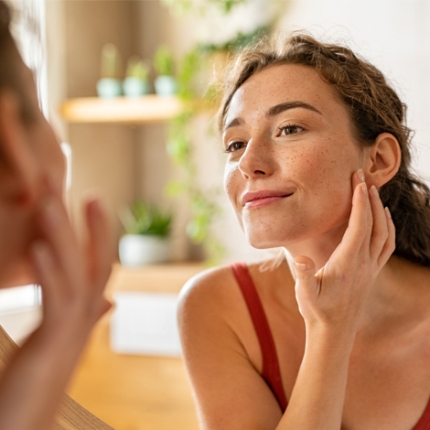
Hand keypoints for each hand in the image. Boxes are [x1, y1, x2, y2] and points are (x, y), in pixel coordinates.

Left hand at [31, 190, 112, 335]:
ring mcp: (73, 330)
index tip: (92, 198)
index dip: (98, 231)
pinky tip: (38, 248)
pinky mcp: (54, 342)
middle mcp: (85, 318)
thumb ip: (83, 314)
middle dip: (90, 224)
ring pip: (76, 275)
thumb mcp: (64, 339)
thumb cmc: (41, 375)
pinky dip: (49, 273)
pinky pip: (55, 301)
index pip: (97, 264)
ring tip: (49, 204)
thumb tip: (110, 302)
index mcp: (85, 313)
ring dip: (64, 237)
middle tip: (83, 188)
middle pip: (93, 262)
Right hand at [293, 170, 394, 332]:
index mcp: (348, 262)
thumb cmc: (317, 311)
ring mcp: (371, 268)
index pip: (359, 225)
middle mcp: (364, 263)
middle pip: (374, 223)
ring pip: (385, 233)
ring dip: (380, 210)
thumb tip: (302, 259)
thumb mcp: (305, 294)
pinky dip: (388, 227)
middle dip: (369, 197)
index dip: (359, 201)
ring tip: (373, 192)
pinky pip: (387, 245)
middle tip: (362, 176)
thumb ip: (304, 276)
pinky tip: (383, 219)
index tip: (357, 181)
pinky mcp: (371, 273)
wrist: (334, 332)